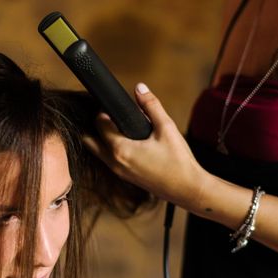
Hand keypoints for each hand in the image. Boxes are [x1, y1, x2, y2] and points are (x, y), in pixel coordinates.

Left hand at [83, 83, 207, 210]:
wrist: (188, 189)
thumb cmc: (178, 161)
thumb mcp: (166, 128)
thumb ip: (151, 105)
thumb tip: (139, 87)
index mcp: (120, 149)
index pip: (99, 124)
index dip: (104, 111)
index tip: (115, 106)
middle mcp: (114, 162)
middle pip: (89, 141)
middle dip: (97, 127)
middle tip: (114, 118)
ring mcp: (118, 172)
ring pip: (98, 152)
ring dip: (104, 139)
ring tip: (124, 129)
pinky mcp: (125, 178)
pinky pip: (109, 161)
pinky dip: (112, 150)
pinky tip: (131, 143)